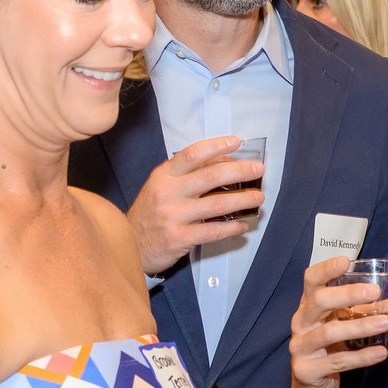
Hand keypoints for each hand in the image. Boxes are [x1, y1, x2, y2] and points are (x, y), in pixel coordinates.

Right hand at [129, 137, 264, 273]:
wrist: (129, 245)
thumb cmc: (151, 213)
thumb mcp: (161, 187)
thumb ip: (186, 175)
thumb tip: (225, 164)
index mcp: (163, 175)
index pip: (192, 154)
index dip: (216, 146)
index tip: (236, 142)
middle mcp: (167, 192)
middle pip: (210, 176)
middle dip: (239, 171)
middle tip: (258, 170)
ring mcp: (172, 216)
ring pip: (216, 205)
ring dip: (242, 199)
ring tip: (258, 197)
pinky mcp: (179, 238)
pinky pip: (212, 231)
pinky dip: (231, 227)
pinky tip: (242, 225)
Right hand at [288, 257, 387, 387]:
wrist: (313, 387)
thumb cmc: (332, 347)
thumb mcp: (348, 324)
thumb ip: (372, 312)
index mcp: (309, 305)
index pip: (311, 280)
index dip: (326, 269)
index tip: (346, 261)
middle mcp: (301, 322)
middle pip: (319, 301)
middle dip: (347, 294)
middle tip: (375, 292)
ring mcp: (301, 347)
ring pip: (329, 332)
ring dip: (360, 326)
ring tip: (385, 323)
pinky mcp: (307, 370)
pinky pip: (337, 362)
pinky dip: (361, 357)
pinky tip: (381, 353)